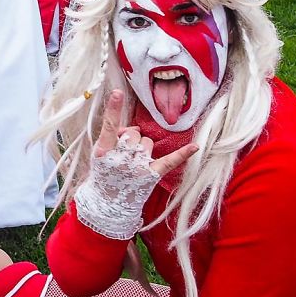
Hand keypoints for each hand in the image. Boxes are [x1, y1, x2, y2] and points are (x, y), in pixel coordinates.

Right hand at [74, 91, 197, 239]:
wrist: (109, 203)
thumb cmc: (104, 174)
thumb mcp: (100, 155)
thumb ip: (112, 138)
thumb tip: (132, 128)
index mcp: (103, 151)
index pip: (109, 126)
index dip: (113, 109)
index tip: (117, 93)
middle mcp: (120, 159)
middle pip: (134, 133)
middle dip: (131, 139)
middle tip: (123, 154)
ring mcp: (136, 167)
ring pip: (148, 142)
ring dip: (143, 148)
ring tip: (133, 162)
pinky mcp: (151, 175)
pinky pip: (169, 160)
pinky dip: (183, 154)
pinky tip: (195, 146)